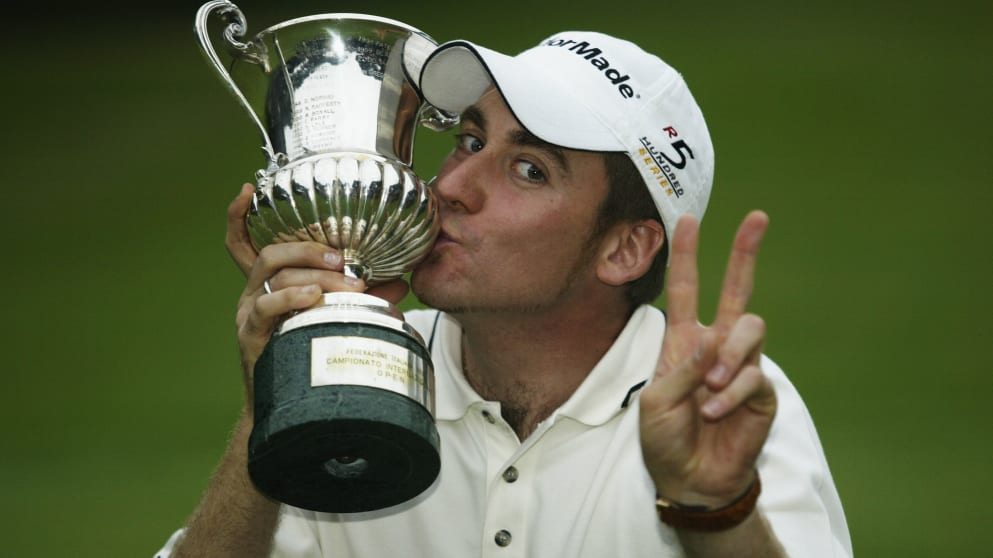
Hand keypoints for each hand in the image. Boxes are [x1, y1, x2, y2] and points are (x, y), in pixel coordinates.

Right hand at [225, 184, 410, 400]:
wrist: (291, 406)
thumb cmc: (310, 354)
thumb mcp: (336, 316)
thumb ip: (363, 295)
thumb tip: (401, 281)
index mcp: (267, 284)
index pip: (242, 243)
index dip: (238, 215)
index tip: (249, 188)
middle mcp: (253, 293)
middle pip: (271, 253)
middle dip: (309, 249)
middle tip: (344, 258)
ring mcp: (249, 313)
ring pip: (274, 276)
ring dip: (314, 273)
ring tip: (345, 281)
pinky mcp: (251, 335)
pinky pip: (267, 307)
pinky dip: (292, 297)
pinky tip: (315, 297)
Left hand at [639, 210, 776, 506]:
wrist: (691, 479)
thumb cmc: (666, 439)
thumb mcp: (655, 402)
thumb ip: (680, 368)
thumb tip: (712, 339)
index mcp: (683, 341)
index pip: (686, 289)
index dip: (687, 255)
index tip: (687, 218)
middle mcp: (714, 346)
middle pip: (734, 289)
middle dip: (745, 253)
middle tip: (758, 218)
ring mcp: (740, 366)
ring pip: (750, 327)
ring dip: (728, 355)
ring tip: (710, 388)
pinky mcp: (760, 391)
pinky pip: (752, 375)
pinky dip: (730, 393)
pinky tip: (714, 412)